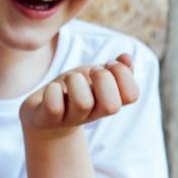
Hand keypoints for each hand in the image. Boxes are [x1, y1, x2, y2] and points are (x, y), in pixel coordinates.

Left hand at [20, 54, 138, 133]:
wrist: (45, 114)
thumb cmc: (75, 90)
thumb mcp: (95, 76)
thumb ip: (116, 69)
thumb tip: (126, 57)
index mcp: (109, 101)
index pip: (132, 95)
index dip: (123, 75)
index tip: (108, 64)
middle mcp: (94, 113)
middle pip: (112, 106)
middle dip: (103, 78)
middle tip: (92, 71)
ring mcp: (71, 118)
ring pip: (83, 103)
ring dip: (76, 81)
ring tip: (71, 78)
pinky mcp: (48, 119)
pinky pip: (54, 107)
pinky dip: (53, 91)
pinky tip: (53, 88)